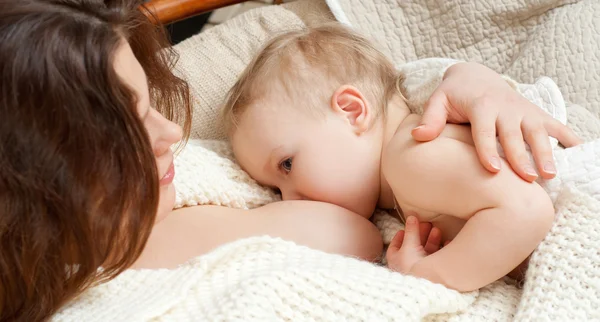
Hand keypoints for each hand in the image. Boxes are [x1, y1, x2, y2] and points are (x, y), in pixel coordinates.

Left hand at [386, 216, 445, 272]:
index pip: (395, 245)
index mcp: (396, 259)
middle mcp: (406, 265)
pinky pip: (437, 259)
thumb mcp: (409, 245)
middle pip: (413, 246)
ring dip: (432, 239)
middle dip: (420, 234)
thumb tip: (411, 216)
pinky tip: (448, 241)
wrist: (426, 286)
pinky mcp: (433, 272)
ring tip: (437, 229)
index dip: (401, 234)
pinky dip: (442, 249)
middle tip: (427, 223)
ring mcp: (420, 269)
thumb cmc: (412, 266)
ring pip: (426, 251)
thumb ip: (411, 231)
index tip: (407, 226)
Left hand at [411, 62, 581, 181]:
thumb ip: (431, 119)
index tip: (491, 169)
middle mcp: (506, 108)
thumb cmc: (453, 95)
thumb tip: (418, 136)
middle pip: (514, 135)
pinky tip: (579, 153)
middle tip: (527, 179)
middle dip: (521, 156)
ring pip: (537, 132)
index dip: (487, 149)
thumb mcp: (438, 101)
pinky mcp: (535, 113)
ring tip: (549, 175)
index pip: (484, 130)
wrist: (475, 76)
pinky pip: (556, 125)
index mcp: (481, 106)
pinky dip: (568, 138)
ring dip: (545, 152)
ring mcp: (523, 110)